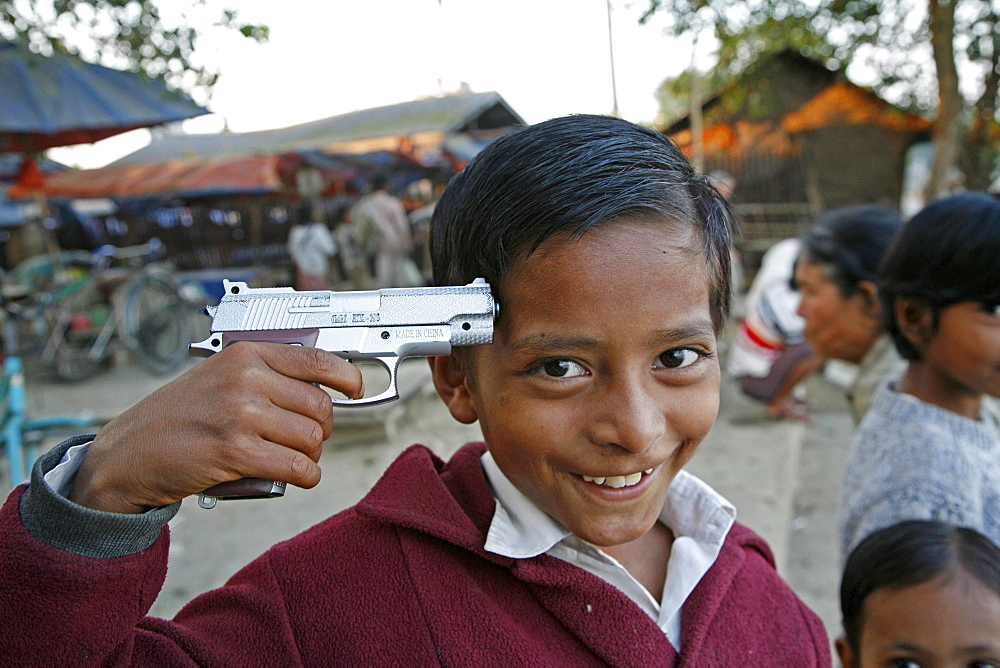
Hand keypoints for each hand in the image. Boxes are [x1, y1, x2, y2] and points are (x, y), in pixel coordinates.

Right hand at [67, 342, 363, 513]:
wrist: (129, 453)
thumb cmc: (178, 416)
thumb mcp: (220, 376)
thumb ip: (265, 374)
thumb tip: (322, 385)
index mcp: (246, 355)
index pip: (317, 360)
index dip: (347, 376)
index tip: (355, 388)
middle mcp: (246, 379)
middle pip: (320, 406)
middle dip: (322, 429)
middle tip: (307, 439)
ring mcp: (240, 414)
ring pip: (311, 438)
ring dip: (311, 455)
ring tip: (294, 459)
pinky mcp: (235, 451)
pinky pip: (297, 466)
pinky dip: (306, 476)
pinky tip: (298, 477)